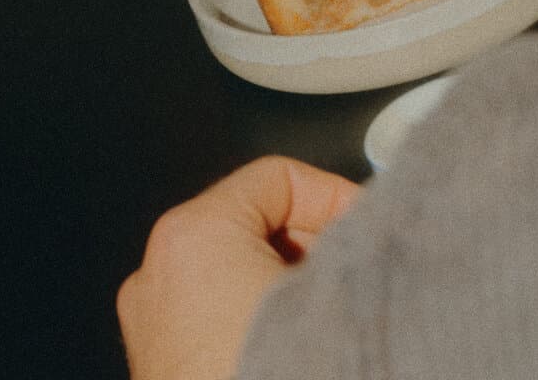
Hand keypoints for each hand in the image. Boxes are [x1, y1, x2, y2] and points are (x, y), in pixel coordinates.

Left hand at [118, 157, 362, 379]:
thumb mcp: (331, 294)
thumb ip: (357, 244)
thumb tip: (386, 229)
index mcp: (191, 236)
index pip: (280, 177)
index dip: (336, 198)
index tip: (370, 229)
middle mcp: (157, 276)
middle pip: (257, 225)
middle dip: (313, 249)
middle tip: (355, 280)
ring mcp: (151, 328)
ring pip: (238, 275)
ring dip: (290, 292)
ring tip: (330, 326)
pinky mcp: (159, 370)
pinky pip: (216, 319)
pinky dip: (259, 325)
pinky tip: (298, 357)